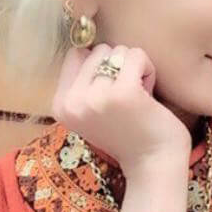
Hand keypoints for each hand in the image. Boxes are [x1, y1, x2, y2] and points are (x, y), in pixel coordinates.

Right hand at [51, 43, 192, 175]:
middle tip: (127, 98)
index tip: (110, 92)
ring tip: (138, 98)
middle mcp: (73, 101)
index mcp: (60, 105)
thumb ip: (83, 84)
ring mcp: (96, 97)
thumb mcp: (91, 111)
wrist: (152, 166)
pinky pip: (137, 55)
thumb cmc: (127, 136)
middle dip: (118, 67)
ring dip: (133, 70)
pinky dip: (148, 70)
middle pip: (98, 50)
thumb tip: (89, 46)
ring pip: (118, 51)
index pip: (75, 55)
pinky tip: (149, 94)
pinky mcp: (123, 92)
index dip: (99, 67)